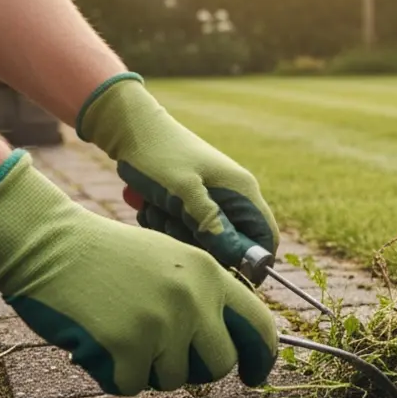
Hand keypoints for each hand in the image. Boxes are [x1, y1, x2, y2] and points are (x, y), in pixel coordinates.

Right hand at [0, 150, 277, 395]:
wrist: (48, 244)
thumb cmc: (107, 256)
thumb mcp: (171, 261)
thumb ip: (204, 296)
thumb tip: (233, 345)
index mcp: (209, 275)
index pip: (259, 325)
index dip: (262, 358)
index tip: (255, 376)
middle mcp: (193, 299)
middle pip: (219, 364)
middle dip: (195, 369)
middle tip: (161, 355)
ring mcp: (161, 323)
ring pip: (171, 379)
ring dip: (145, 367)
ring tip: (118, 329)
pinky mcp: (126, 347)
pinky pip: (131, 385)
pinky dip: (112, 372)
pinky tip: (96, 340)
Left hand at [76, 74, 278, 271]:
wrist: (129, 127)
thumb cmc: (157, 154)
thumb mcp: (183, 191)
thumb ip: (212, 223)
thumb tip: (239, 256)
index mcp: (242, 190)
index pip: (266, 237)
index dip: (251, 260)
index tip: (221, 270)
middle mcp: (233, 195)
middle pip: (232, 242)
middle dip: (201, 243)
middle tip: (172, 224)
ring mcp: (213, 196)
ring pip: (204, 236)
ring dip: (178, 232)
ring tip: (156, 209)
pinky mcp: (193, 198)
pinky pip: (186, 226)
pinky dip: (167, 222)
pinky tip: (152, 205)